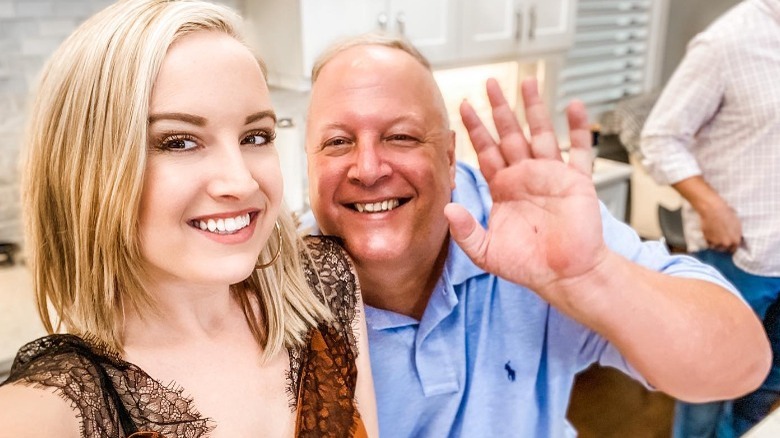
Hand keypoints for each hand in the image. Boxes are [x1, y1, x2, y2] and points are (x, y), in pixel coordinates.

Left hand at [444, 78, 608, 292]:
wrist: (564, 276)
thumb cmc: (528, 266)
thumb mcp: (486, 251)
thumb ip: (466, 231)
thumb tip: (448, 208)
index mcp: (503, 188)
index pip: (486, 150)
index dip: (475, 128)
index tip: (464, 106)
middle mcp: (526, 176)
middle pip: (510, 133)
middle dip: (500, 108)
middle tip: (491, 82)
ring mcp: (551, 175)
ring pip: (541, 133)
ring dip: (534, 108)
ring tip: (528, 82)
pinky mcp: (577, 181)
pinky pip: (578, 149)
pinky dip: (577, 128)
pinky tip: (574, 106)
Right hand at [699, 199, 741, 252]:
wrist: (714, 211)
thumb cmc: (727, 214)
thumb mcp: (737, 224)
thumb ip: (737, 234)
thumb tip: (735, 237)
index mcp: (736, 240)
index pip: (734, 249)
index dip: (731, 247)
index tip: (728, 245)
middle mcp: (727, 243)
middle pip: (724, 250)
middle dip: (722, 246)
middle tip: (719, 240)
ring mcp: (717, 242)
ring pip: (715, 248)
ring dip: (714, 244)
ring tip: (713, 236)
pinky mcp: (708, 240)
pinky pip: (708, 243)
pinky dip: (708, 240)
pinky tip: (709, 233)